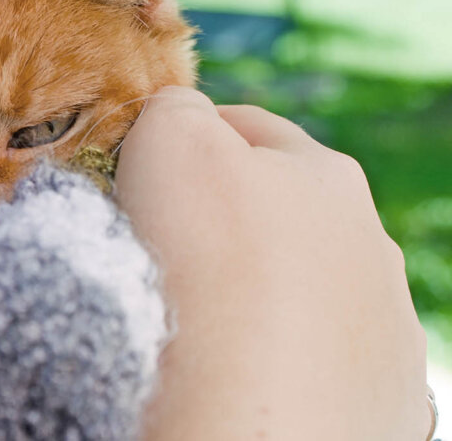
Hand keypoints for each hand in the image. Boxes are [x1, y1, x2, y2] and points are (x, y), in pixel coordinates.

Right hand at [115, 87, 429, 440]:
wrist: (251, 432)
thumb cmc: (205, 270)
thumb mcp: (172, 142)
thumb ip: (176, 110)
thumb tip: (178, 120)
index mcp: (325, 175)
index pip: (242, 128)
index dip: (180, 142)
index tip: (135, 179)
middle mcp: (370, 245)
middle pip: (275, 212)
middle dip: (221, 221)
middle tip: (159, 252)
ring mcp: (383, 330)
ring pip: (300, 289)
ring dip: (253, 294)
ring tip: (196, 324)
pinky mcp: (379, 402)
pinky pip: (312, 361)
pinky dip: (276, 360)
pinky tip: (236, 374)